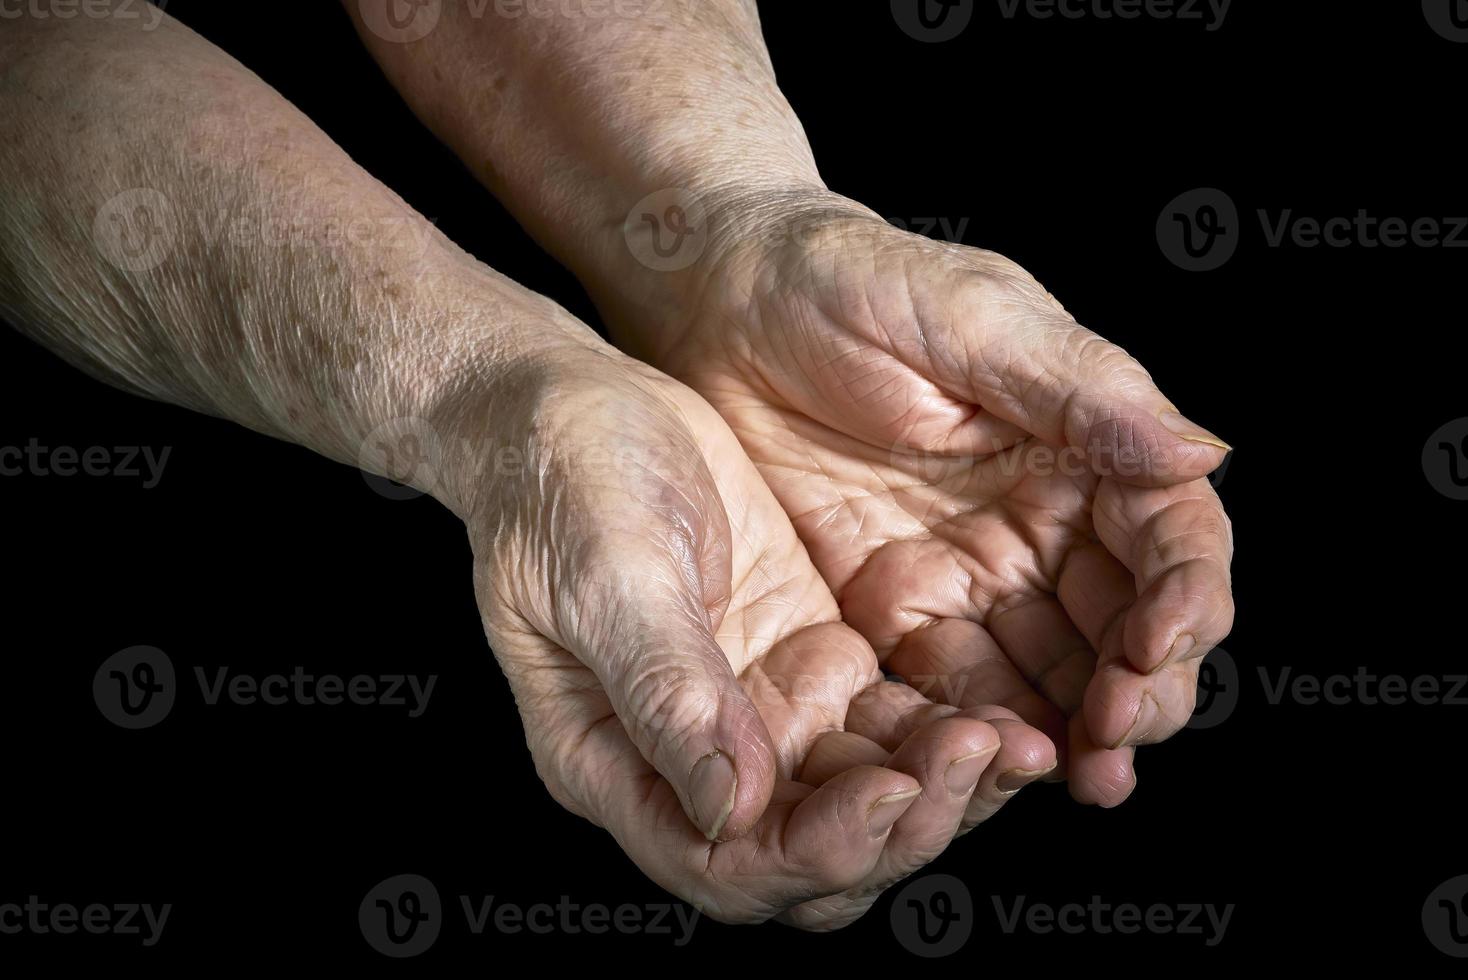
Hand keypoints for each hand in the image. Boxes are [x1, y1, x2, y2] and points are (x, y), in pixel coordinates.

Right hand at [431, 312, 1052, 926]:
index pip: (727, 864)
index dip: (821, 849)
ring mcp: (755, 713)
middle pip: (810, 855)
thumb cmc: (559, 484)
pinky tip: (1002, 710)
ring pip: (862, 799)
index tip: (897, 788)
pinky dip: (943, 731)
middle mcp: (692, 758)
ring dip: (941, 788)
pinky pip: (886, 728)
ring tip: (1019, 744)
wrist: (576, 406)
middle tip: (983, 761)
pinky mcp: (804, 662)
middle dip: (903, 828)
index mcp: (616, 763)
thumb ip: (667, 691)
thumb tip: (731, 809)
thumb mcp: (605, 577)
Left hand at [606, 189, 1235, 806]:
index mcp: (1081, 441)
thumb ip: (1077, 389)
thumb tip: (1205, 455)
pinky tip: (990, 764)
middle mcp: (1041, 518)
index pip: (1169, 536)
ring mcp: (971, 570)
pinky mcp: (896, 608)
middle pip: (1123, 624)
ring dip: (1074, 730)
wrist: (718, 300)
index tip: (1159, 645)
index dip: (1183, 597)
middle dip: (1138, 687)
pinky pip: (955, 684)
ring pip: (1051, 671)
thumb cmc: (842, 276)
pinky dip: (982, 729)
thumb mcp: (964, 315)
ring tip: (1080, 778)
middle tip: (1118, 740)